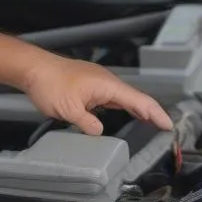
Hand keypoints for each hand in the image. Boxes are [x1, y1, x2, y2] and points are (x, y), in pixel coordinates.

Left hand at [21, 55, 171, 134]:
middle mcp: (107, 82)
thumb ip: (87, 123)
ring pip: (124, 98)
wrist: (33, 68)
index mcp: (107, 85)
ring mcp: (99, 83)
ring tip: (152, 123)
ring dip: (138, 110)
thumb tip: (100, 132)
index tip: (168, 125)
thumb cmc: (50, 84)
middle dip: (152, 112)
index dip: (155, 113)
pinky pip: (112, 97)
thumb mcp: (69, 110)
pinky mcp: (90, 86)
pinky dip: (124, 106)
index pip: (139, 100)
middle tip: (165, 127)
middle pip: (135, 98)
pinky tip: (126, 113)